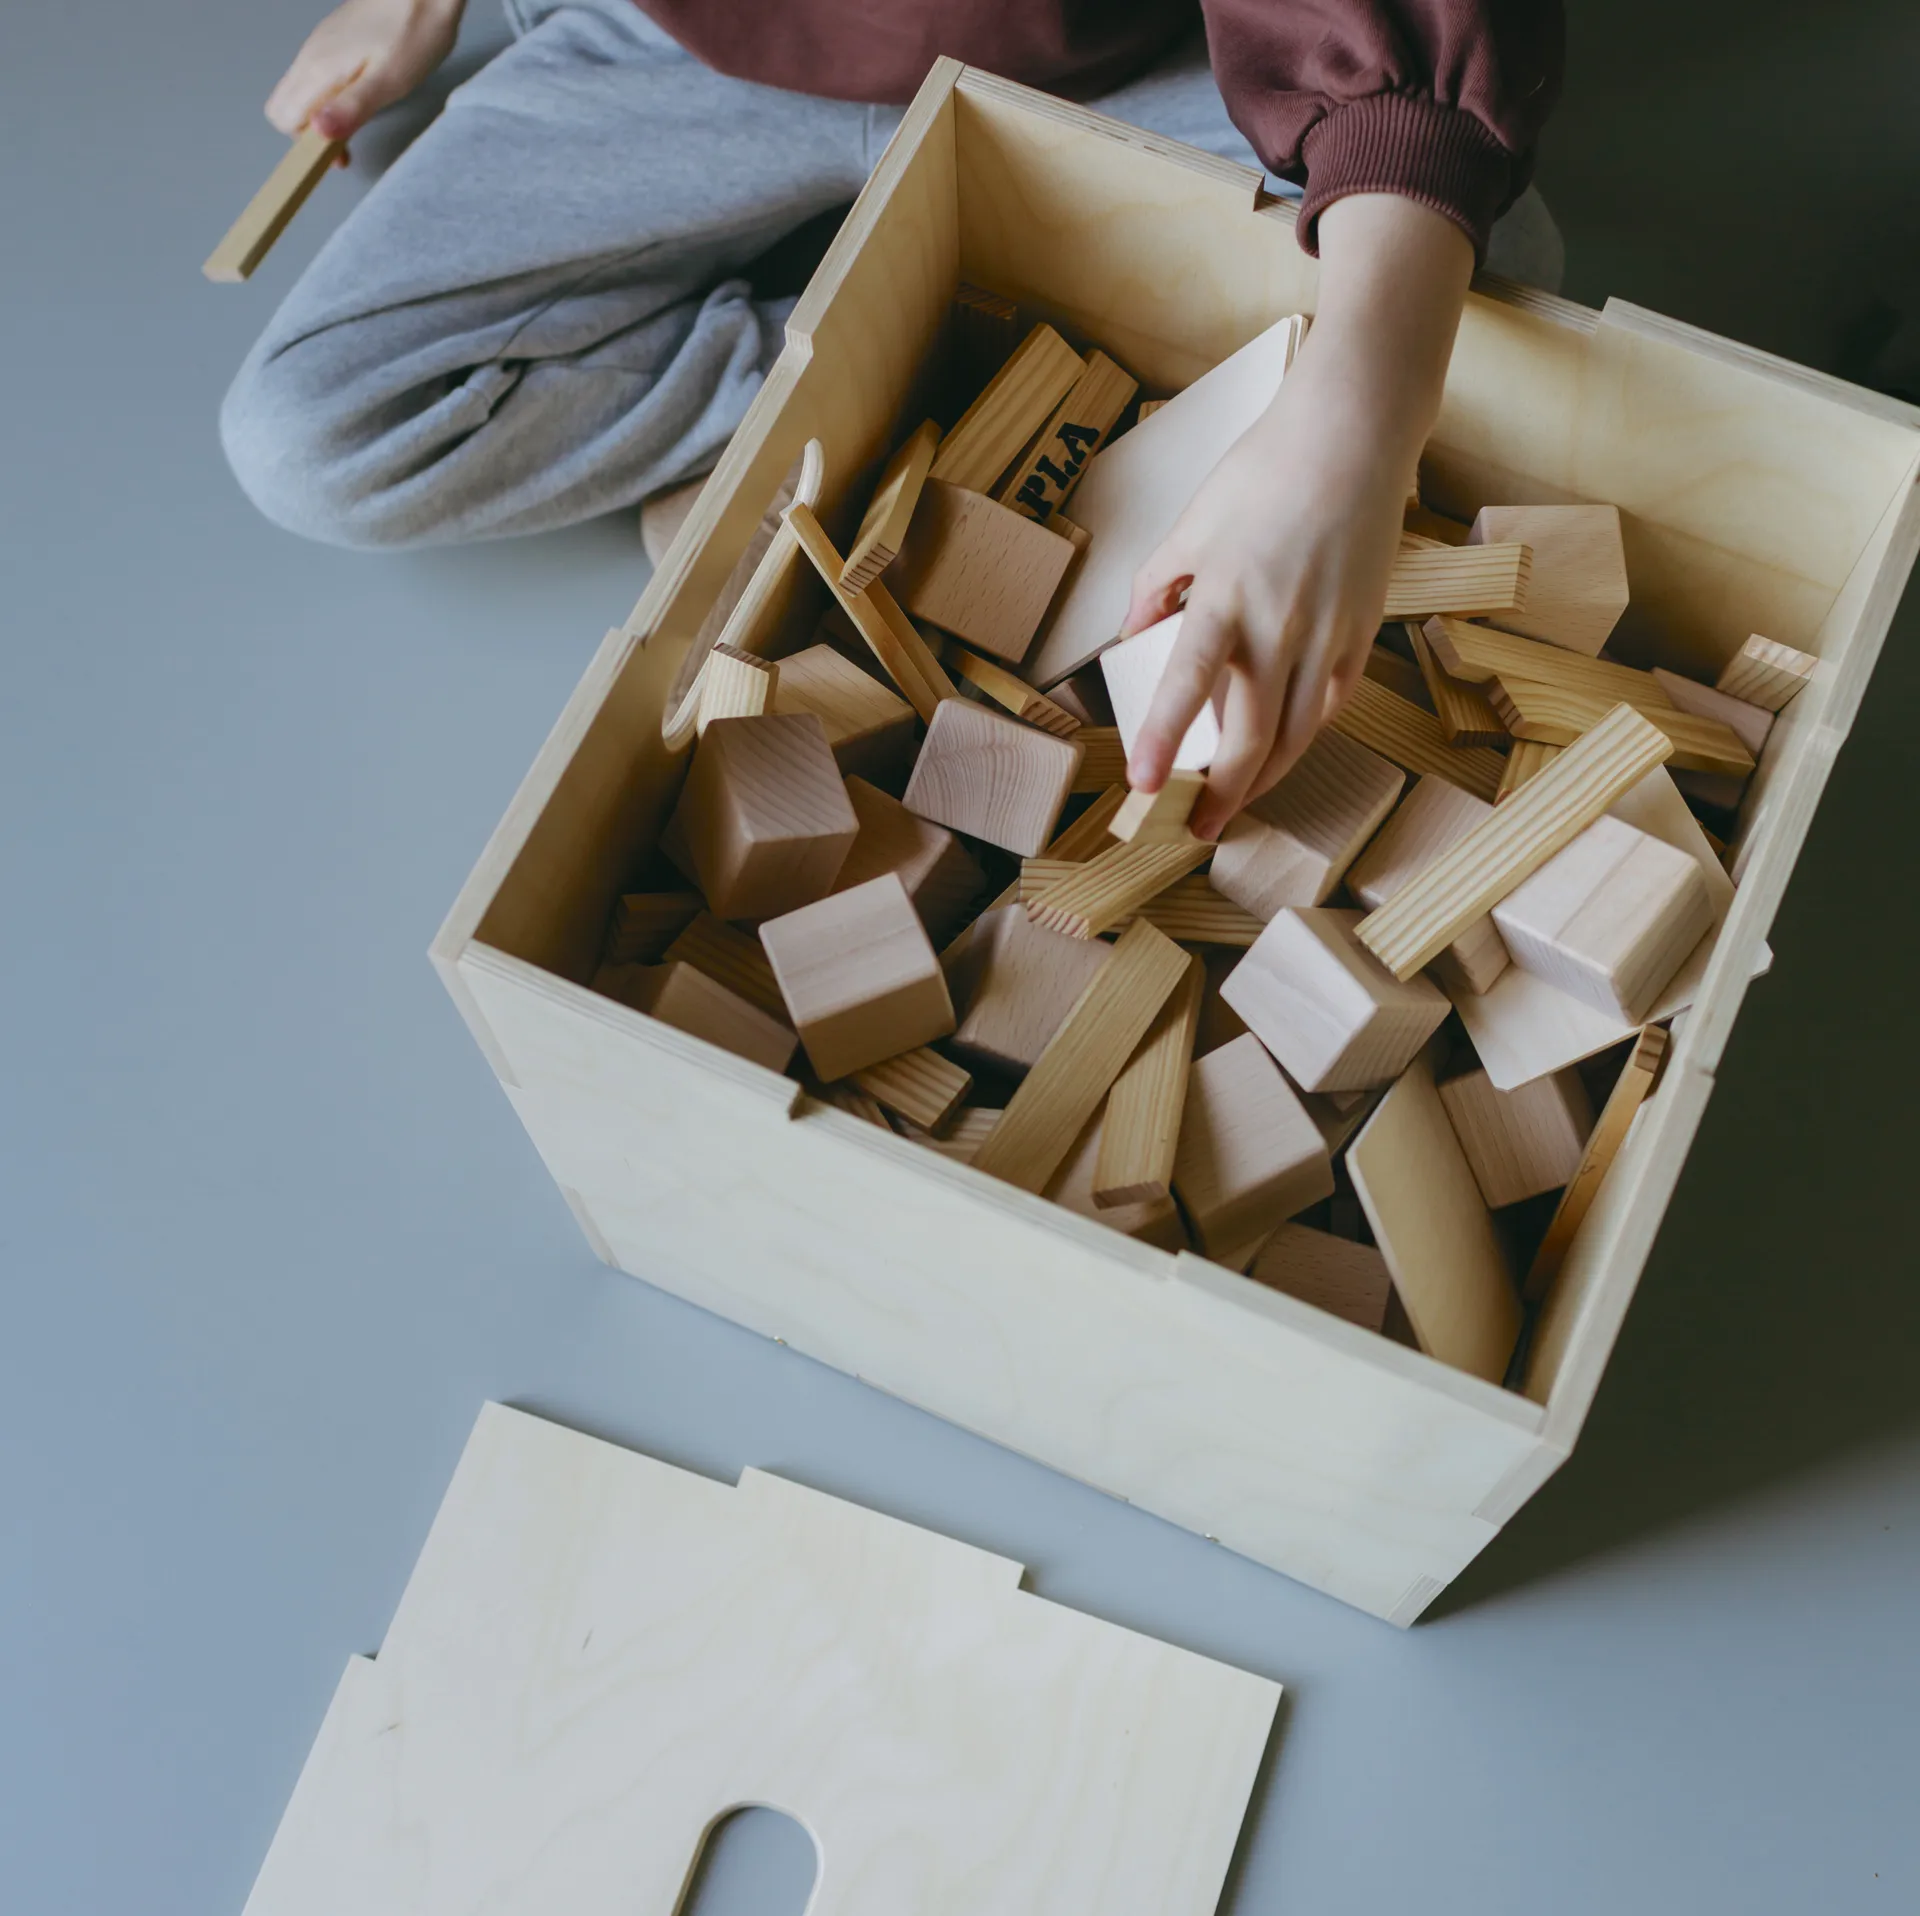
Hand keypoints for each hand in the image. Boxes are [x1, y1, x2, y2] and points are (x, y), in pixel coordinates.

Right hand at [266, 0, 464, 145]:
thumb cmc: (412, 32)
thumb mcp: (388, 81)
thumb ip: (351, 108)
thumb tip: (319, 134)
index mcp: (319, 69)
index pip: (284, 118)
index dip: (306, 146)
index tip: (339, 157)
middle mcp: (309, 56)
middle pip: (285, 107)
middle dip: (308, 135)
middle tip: (348, 147)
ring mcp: (318, 46)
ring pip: (298, 92)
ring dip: (319, 117)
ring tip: (357, 124)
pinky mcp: (332, 41)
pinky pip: (314, 77)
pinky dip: (327, 98)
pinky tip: (358, 99)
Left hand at [1121, 194, 1474, 840]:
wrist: (1352, 439)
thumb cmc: (1263, 475)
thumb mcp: (1188, 527)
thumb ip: (1153, 589)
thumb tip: (1132, 641)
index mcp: (1225, 596)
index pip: (1188, 684)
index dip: (1162, 740)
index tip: (1141, 786)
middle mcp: (1279, 625)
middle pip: (1252, 735)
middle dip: (1221, 792)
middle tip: (1195, 827)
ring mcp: (1327, 634)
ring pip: (1297, 733)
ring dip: (1263, 779)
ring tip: (1233, 806)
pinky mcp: (1360, 634)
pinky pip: (1328, 706)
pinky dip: (1301, 738)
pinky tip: (1280, 755)